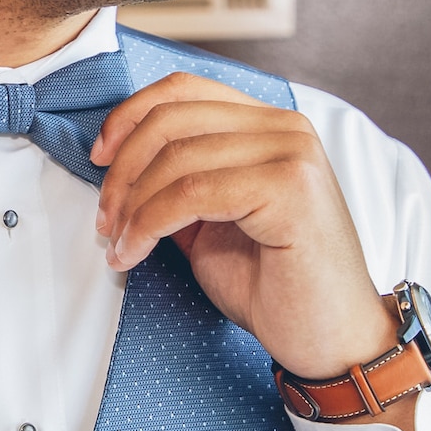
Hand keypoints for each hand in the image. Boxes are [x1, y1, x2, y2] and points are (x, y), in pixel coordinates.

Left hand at [92, 72, 397, 378]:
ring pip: (177, 158)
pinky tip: (133, 254)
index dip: (129, 117)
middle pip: (172, 120)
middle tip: (104, 220)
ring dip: (130, 206)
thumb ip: (180, 182)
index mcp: (270, 125)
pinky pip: (191, 193)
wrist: (331, 341)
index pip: (184, 89)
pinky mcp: (289, 188)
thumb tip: (118, 164)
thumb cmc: (276, 288)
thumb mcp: (213, 222)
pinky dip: (147, 225)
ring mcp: (292, 154)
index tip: (99, 157)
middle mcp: (286, 128)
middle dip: (122, 171)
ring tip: (117, 244)